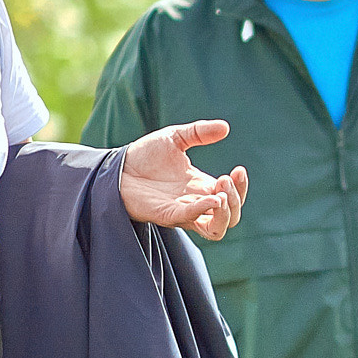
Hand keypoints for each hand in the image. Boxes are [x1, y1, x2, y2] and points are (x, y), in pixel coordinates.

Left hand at [121, 120, 246, 240]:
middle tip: (225, 179)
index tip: (238, 169)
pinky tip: (210, 198)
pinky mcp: (167, 215)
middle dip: (236, 199)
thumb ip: (200, 132)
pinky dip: (204, 211)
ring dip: (226, 213)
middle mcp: (196, 202)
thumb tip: (226, 127)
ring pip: (217, 229)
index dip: (241, 187)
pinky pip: (192, 220)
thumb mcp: (176, 137)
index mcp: (201, 187)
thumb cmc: (144, 155)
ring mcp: (183, 212)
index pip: (232, 198)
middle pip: (231, 216)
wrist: (116, 166)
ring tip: (221, 194)